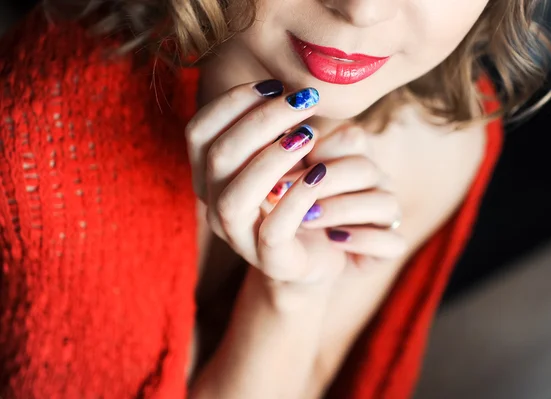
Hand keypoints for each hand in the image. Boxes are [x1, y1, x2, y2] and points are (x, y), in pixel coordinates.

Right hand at [186, 80, 346, 292]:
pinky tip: (319, 173)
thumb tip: (293, 90)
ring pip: (235, 196)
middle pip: (219, 156)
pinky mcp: (271, 260)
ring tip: (309, 134)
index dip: (231, 102)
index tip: (274, 86)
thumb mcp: (284, 156)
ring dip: (272, 157)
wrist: (317, 255)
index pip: (198, 131)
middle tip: (304, 102)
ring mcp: (239, 237)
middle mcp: (214, 206)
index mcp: (210, 176)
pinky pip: (274, 230)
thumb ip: (275, 128)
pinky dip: (297, 197)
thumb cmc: (299, 196)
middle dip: (262, 120)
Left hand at [269, 126, 406, 268]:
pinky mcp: (391, 248)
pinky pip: (393, 241)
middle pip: (365, 168)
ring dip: (341, 210)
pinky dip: (363, 239)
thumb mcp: (277, 189)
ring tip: (306, 220)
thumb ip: (284, 163)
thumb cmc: (282, 217)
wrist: (292, 263)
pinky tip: (333, 240)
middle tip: (287, 197)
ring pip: (385, 203)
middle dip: (325, 183)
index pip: (352, 138)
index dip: (320, 151)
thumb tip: (290, 140)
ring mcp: (387, 215)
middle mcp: (376, 182)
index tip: (283, 172)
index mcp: (353, 157)